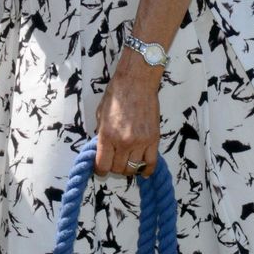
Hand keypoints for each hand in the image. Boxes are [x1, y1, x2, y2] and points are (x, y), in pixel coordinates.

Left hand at [93, 61, 160, 177]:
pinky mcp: (154, 139)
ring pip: (133, 168)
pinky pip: (151, 162)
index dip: (100, 170)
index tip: (100, 168)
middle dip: (113, 168)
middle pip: (118, 169)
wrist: (136, 82)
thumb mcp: (100, 116)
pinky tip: (143, 171)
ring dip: (128, 168)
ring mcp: (140, 142)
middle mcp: (124, 142)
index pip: (102, 165)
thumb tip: (103, 150)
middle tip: (113, 160)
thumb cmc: (116, 95)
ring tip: (126, 161)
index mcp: (107, 136)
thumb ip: (102, 135)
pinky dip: (146, 170)